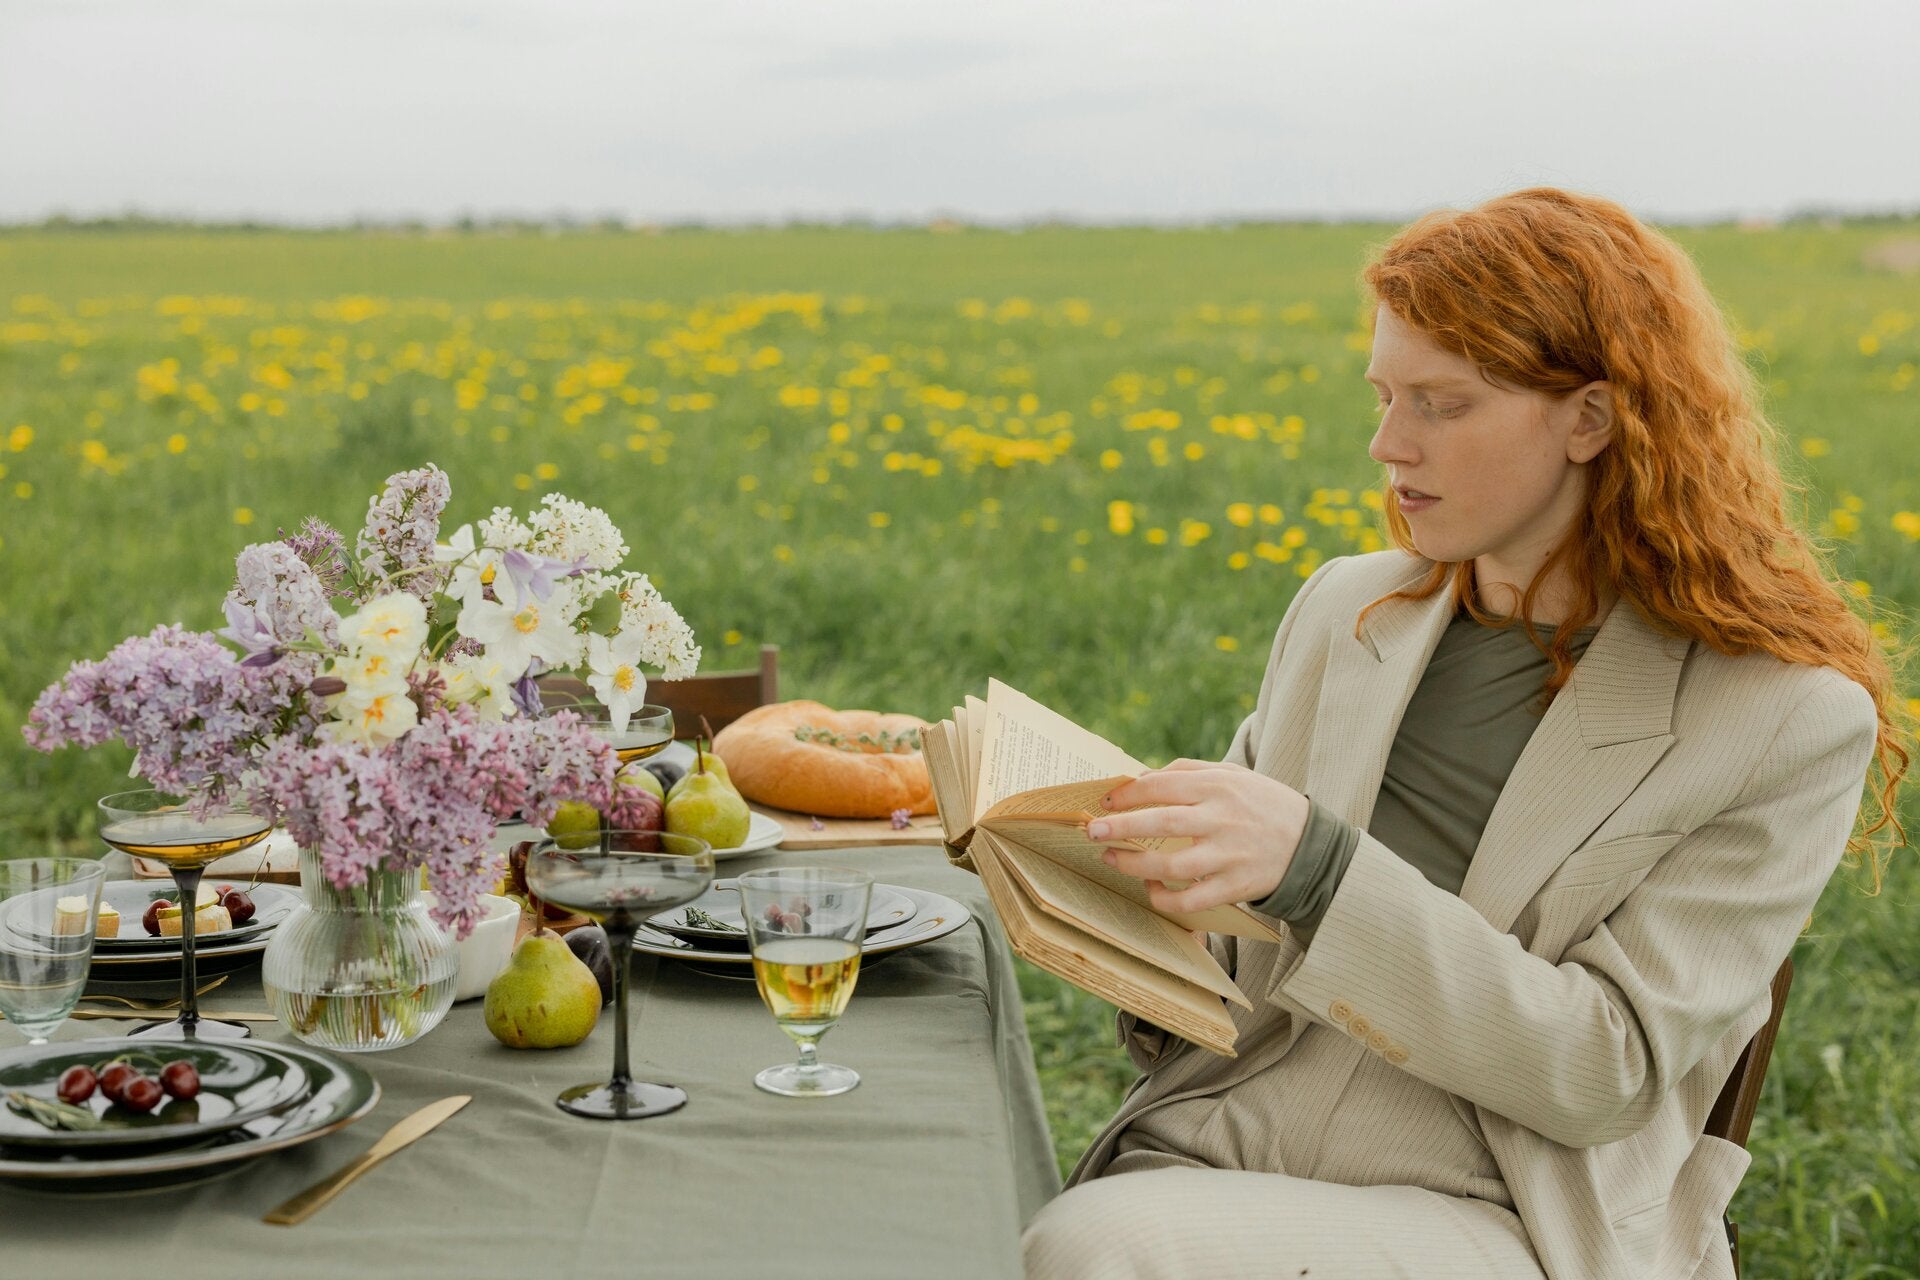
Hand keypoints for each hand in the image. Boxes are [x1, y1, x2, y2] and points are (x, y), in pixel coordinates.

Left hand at [1086, 760, 1310, 913]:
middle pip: (1162, 823)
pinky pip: (1192, 900)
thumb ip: (1188, 771)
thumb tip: (1141, 777)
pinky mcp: (1235, 886)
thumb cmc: (1261, 804)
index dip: (1129, 794)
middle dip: (1121, 827)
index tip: (1105, 801)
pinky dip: (1165, 899)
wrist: (1310, 842)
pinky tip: (1150, 889)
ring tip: (1110, 859)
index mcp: (1219, 787)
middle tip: (1092, 831)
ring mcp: (1229, 856)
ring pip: (1172, 866)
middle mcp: (1222, 820)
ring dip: (1134, 865)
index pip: (1162, 787)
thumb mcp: (1232, 775)